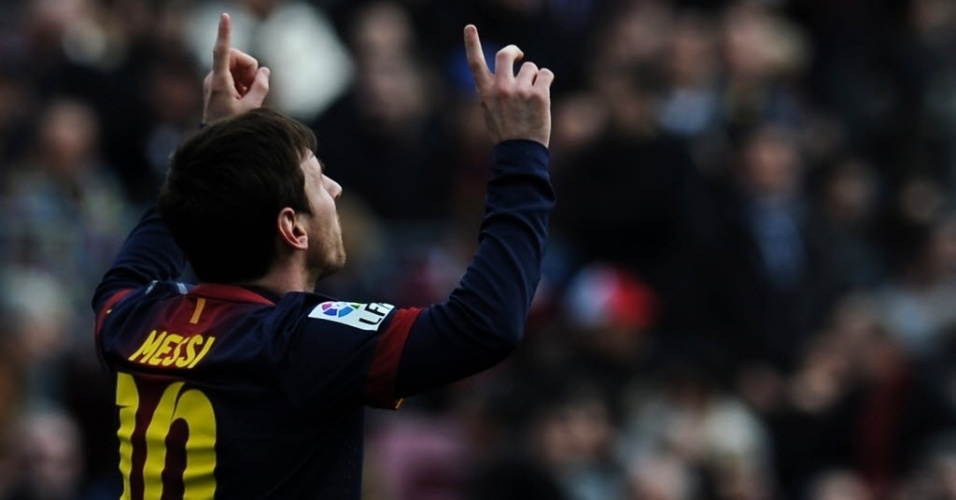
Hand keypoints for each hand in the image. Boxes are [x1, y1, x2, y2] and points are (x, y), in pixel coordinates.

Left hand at [202, 13, 270, 123]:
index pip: (222, 52)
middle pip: (238, 58)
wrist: (216, 140)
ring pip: (239, 66)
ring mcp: (216, 79)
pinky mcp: (219, 83)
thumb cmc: (232, 127)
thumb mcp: (251, 109)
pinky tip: (243, 97)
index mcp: (220, 82)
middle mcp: (214, 77)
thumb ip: (260, 87)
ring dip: (248, 77)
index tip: (225, 16)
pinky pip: (236, 74)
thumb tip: (265, 71)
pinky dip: (244, 82)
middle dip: (250, 69)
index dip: (224, 33)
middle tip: (253, 89)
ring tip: (247, 97)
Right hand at [464, 24, 552, 146]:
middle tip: (519, 55)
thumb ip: (493, 92)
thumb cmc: (505, 134)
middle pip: (506, 54)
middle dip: (514, 51)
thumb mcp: (490, 112)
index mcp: (486, 93)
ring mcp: (521, 91)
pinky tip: (542, 96)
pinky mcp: (539, 95)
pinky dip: (546, 81)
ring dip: (534, 77)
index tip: (469, 28)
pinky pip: (546, 74)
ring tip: (531, 97)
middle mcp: (501, 88)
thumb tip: (505, 74)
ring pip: (531, 67)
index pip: (475, 63)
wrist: (520, 154)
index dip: (471, 43)